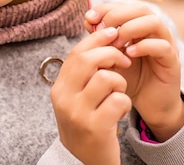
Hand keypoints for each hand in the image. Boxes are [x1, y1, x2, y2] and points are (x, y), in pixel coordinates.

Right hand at [51, 27, 131, 164]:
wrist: (84, 163)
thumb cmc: (85, 124)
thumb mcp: (76, 98)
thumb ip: (84, 73)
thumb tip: (102, 38)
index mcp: (58, 88)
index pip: (76, 52)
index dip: (96, 39)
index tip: (113, 33)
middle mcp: (64, 99)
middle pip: (88, 60)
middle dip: (111, 54)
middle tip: (124, 61)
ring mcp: (78, 114)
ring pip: (106, 78)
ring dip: (119, 82)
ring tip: (118, 93)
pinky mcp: (96, 127)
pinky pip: (118, 100)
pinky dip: (125, 102)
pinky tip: (120, 111)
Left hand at [85, 3, 183, 141]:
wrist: (147, 105)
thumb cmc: (128, 78)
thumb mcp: (109, 57)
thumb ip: (100, 39)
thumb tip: (88, 19)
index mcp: (139, 27)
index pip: (125, 6)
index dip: (106, 8)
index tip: (89, 19)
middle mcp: (154, 32)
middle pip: (141, 8)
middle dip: (118, 15)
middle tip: (102, 31)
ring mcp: (166, 45)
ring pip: (154, 22)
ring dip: (131, 28)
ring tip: (116, 43)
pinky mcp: (173, 62)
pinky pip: (163, 46)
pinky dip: (144, 46)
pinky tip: (128, 54)